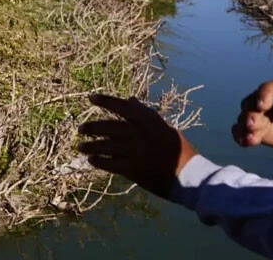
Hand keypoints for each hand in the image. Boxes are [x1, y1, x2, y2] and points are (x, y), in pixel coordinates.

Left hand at [78, 93, 197, 198]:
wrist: (192, 176)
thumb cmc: (179, 151)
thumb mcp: (164, 128)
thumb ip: (146, 114)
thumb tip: (130, 100)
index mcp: (150, 122)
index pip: (123, 107)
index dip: (106, 101)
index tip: (90, 97)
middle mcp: (142, 134)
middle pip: (110, 127)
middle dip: (93, 127)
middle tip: (80, 129)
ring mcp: (138, 151)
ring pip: (107, 145)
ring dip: (91, 145)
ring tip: (81, 146)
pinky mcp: (136, 169)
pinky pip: (111, 163)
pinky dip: (100, 161)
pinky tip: (91, 160)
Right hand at [232, 80, 272, 152]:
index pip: (267, 89)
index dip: (262, 96)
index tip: (261, 106)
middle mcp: (264, 100)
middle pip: (251, 103)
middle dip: (250, 114)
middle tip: (252, 125)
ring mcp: (258, 115)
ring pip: (245, 117)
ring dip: (244, 127)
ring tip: (250, 139)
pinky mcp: (255, 129)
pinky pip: (242, 130)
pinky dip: (240, 135)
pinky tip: (244, 142)